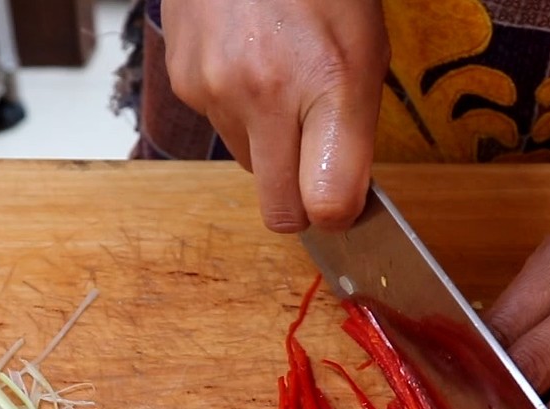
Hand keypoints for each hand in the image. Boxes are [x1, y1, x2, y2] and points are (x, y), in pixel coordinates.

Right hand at [161, 0, 387, 232]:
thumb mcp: (366, 52)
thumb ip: (356, 135)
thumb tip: (339, 204)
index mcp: (326, 84)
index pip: (325, 205)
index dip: (337, 215)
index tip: (343, 201)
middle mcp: (264, 95)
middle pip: (279, 207)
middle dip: (300, 196)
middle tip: (316, 156)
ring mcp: (214, 90)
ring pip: (249, 164)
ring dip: (268, 144)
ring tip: (283, 82)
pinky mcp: (183, 82)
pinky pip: (219, 126)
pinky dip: (238, 110)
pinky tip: (250, 65)